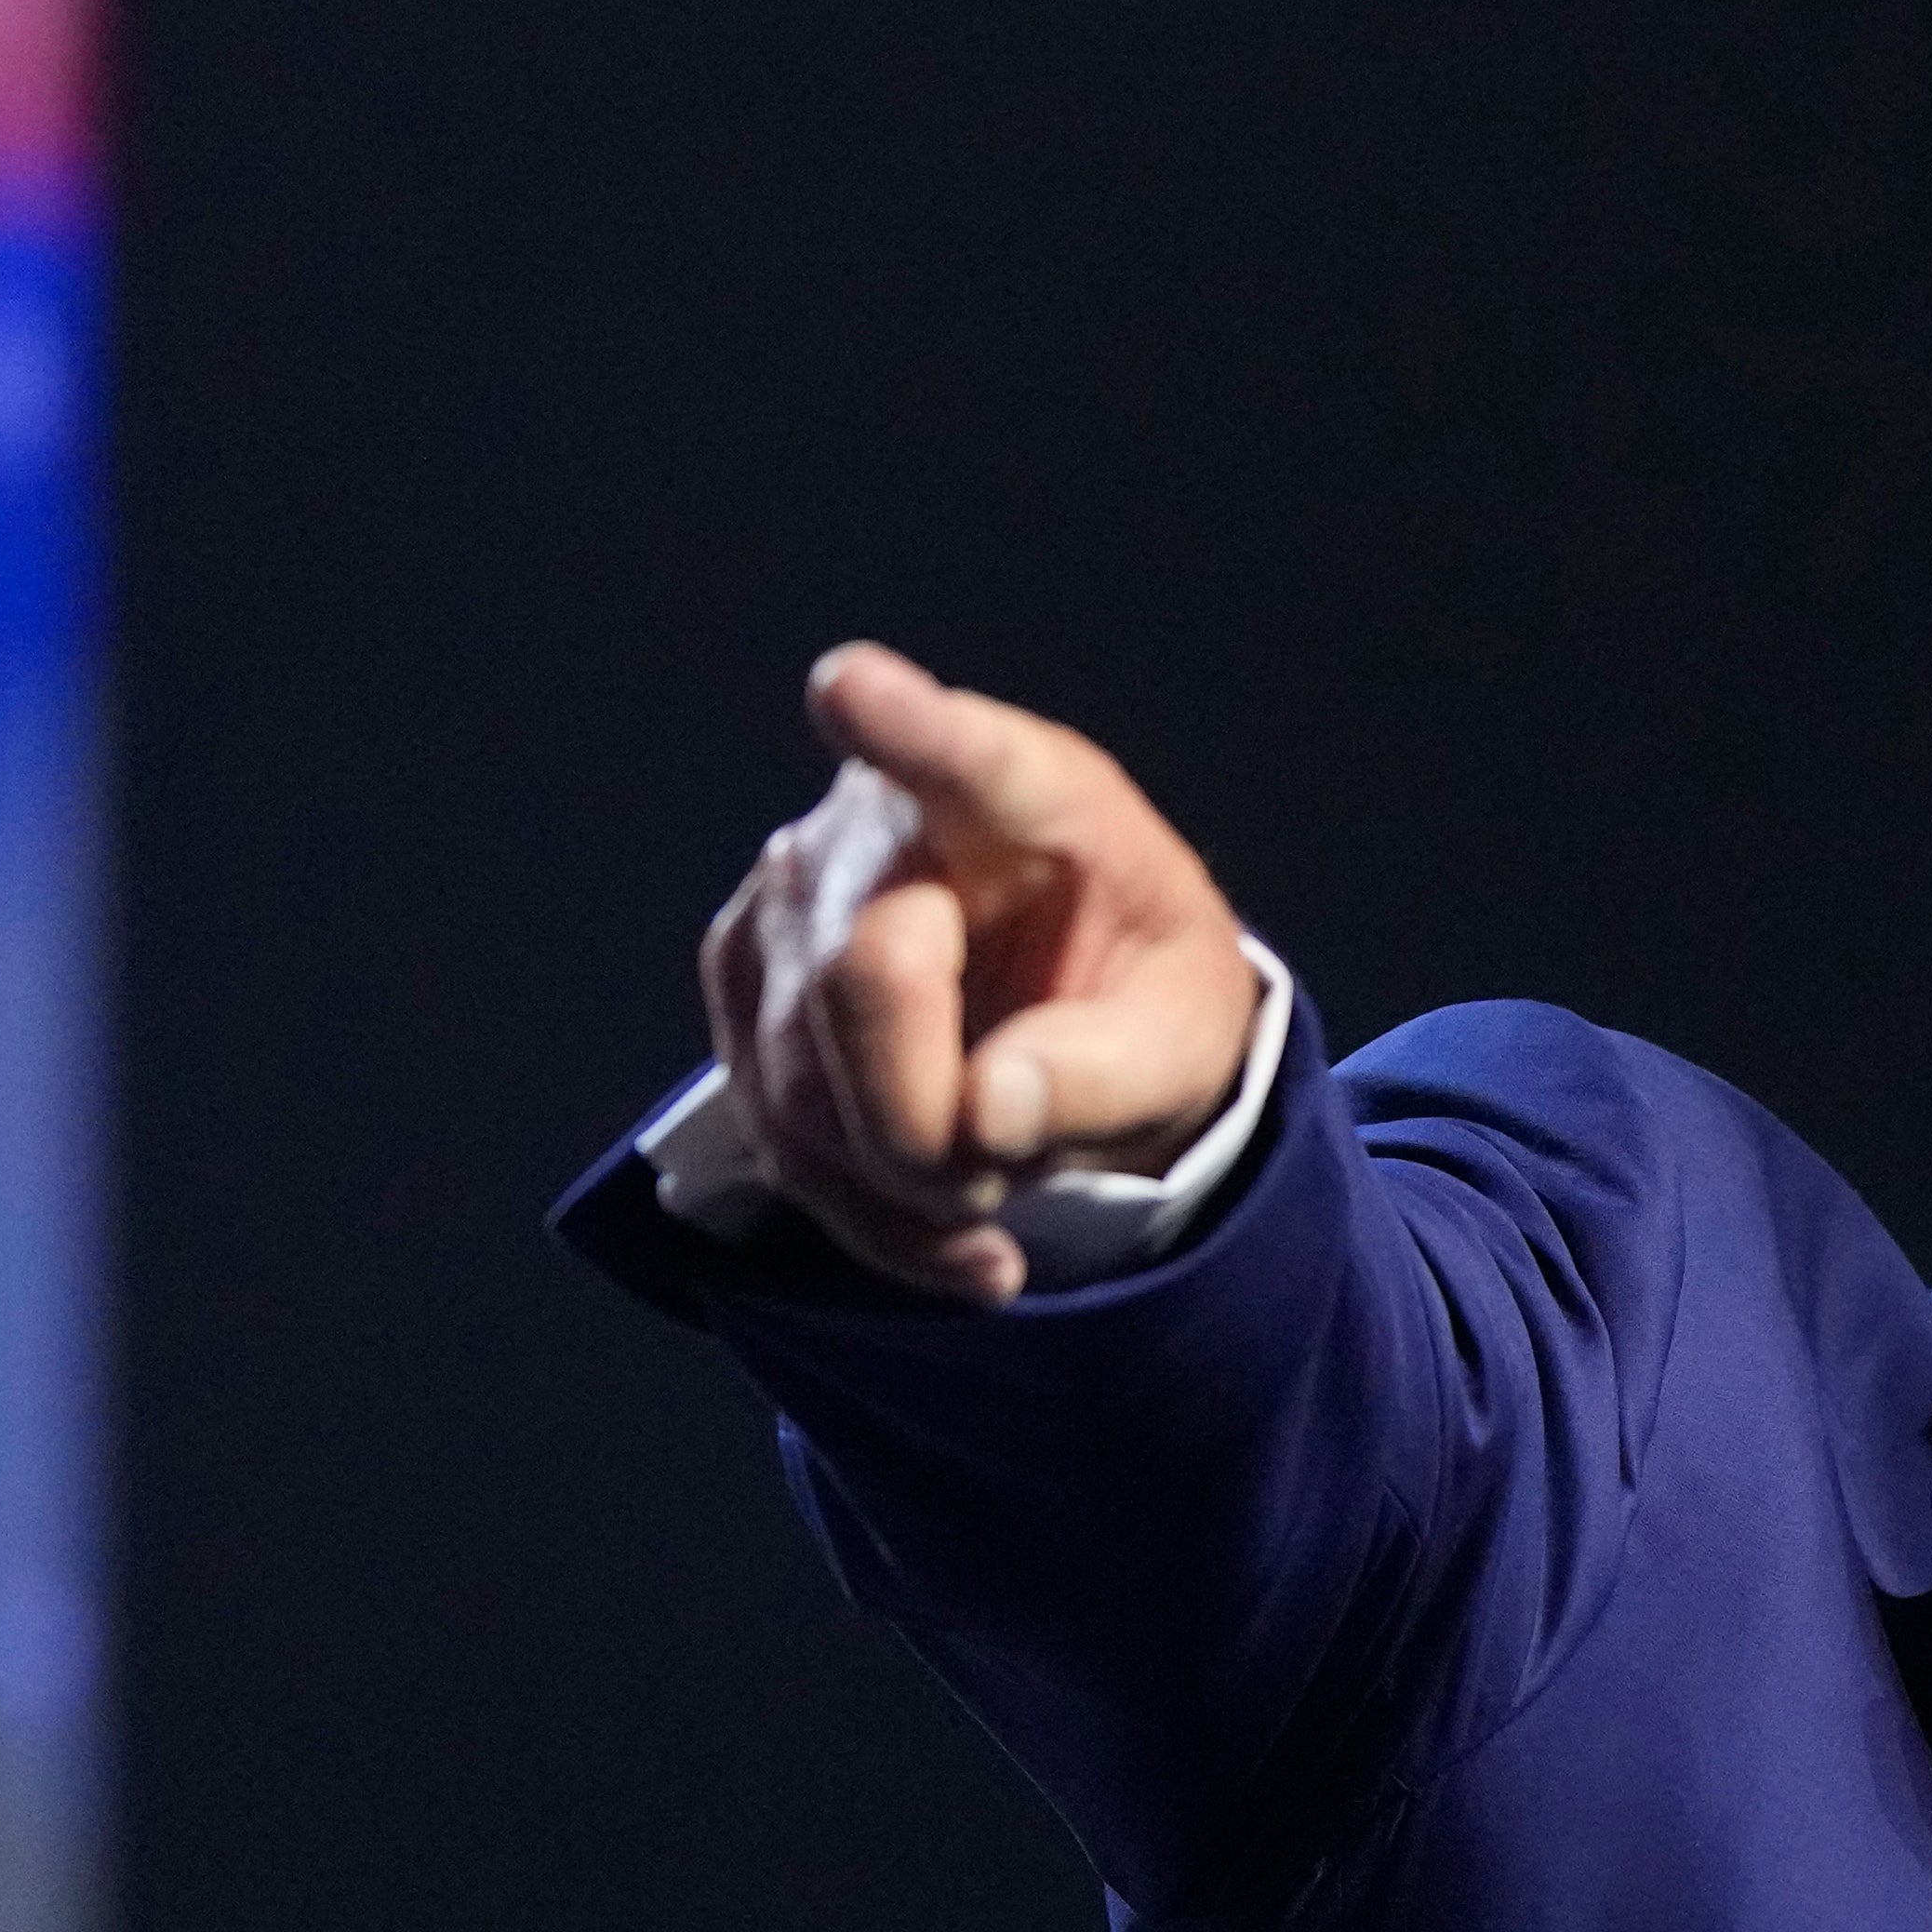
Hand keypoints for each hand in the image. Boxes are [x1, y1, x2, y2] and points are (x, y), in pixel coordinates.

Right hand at [697, 642, 1265, 1303]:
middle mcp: (879, 825)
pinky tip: (956, 1243)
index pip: (955, 755)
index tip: (852, 689)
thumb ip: (1107, 1073)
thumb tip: (986, 1114)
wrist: (1092, 1015)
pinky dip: (870, 1219)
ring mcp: (789, 904)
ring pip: (797, 1084)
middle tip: (1017, 1170)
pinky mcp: (746, 988)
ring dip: (905, 1187)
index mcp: (1022, 795)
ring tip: (1000, 1193)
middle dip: (931, 1125)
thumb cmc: (1144, 992)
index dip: (900, 724)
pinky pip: (778, 1135)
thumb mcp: (1185, 1037)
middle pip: (857, 988)